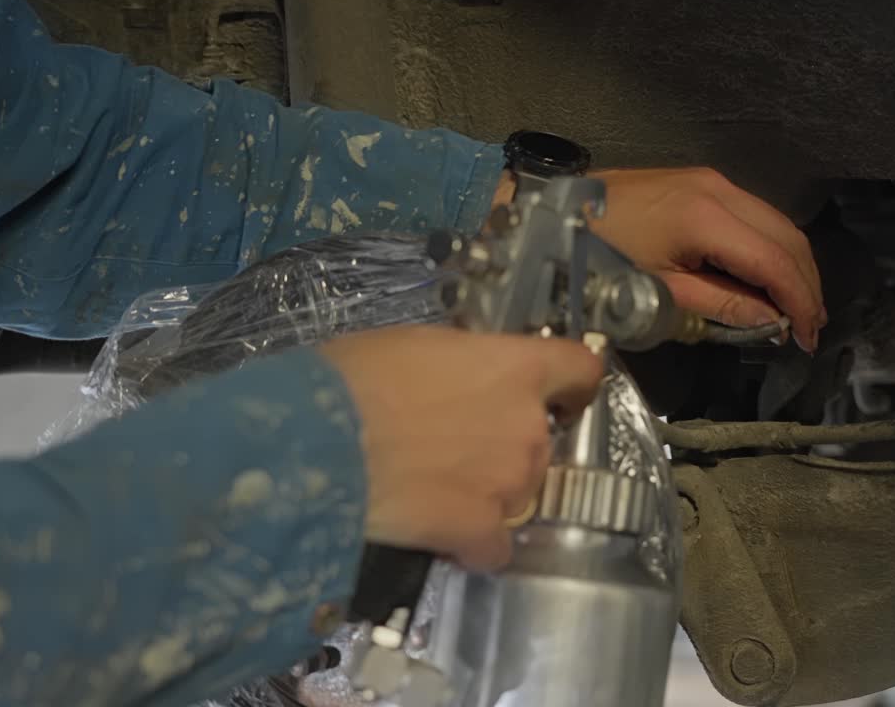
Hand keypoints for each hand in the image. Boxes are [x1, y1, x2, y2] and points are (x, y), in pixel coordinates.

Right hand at [321, 326, 602, 570]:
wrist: (314, 440)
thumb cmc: (354, 378)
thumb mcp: (418, 347)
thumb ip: (464, 366)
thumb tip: (463, 381)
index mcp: (516, 368)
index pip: (580, 372)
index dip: (573, 388)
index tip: (562, 400)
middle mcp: (528, 425)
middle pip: (541, 441)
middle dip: (507, 447)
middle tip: (455, 449)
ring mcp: (510, 482)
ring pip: (519, 493)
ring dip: (489, 494)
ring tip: (434, 490)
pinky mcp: (481, 531)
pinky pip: (495, 546)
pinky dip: (473, 545)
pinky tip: (441, 537)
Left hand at [592, 168, 826, 350]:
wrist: (557, 213)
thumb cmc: (601, 259)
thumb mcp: (661, 294)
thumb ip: (723, 306)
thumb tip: (773, 321)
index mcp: (707, 217)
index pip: (775, 260)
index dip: (800, 300)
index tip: (808, 337)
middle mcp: (719, 189)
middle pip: (786, 235)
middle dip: (806, 283)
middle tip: (810, 326)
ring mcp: (711, 180)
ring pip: (775, 222)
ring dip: (791, 265)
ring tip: (796, 307)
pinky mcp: (701, 182)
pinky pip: (753, 215)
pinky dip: (769, 248)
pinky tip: (767, 277)